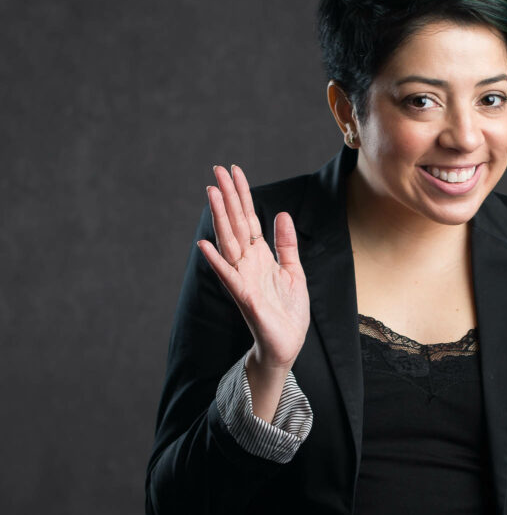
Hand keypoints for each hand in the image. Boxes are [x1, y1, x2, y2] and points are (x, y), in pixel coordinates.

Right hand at [196, 165, 309, 375]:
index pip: (249, 218)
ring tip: (212, 194)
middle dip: (228, 197)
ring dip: (220, 219)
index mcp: (260, 256)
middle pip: (236, 224)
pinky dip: (217, 261)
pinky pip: (228, 276)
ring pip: (229, 243)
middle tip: (217, 170)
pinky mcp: (244, 297)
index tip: (234, 171)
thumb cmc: (288, 311)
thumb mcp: (294, 271)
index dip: (242, 195)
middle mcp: (247, 263)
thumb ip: (286, 244)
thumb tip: (281, 213)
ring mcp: (243, 278)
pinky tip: (204, 245)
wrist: (286, 344)